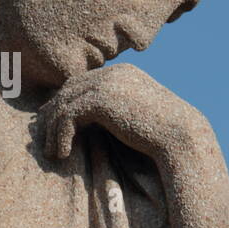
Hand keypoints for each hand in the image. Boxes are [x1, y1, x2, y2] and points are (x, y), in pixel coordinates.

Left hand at [39, 63, 203, 162]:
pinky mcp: (101, 99)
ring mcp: (106, 83)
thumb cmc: (163, 135)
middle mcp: (112, 73)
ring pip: (64, 103)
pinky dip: (61, 135)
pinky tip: (64, 153)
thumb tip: (87, 124)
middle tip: (46, 141)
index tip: (53, 127)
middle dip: (53, 115)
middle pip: (68, 90)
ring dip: (54, 130)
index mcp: (121, 73)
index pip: (81, 83)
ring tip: (53, 153)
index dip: (64, 104)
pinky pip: (68, 115)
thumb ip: (112, 113)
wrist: (181, 136)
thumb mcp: (133, 118)